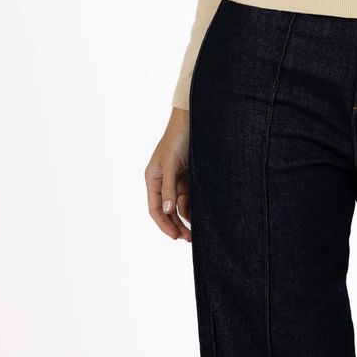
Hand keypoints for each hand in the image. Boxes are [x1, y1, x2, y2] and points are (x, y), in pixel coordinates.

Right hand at [145, 109, 191, 241]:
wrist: (195, 119)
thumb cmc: (179, 138)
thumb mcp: (171, 164)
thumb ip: (169, 188)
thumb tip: (167, 211)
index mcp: (153, 178)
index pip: (155, 208)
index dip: (164, 224)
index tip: (175, 236)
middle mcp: (164, 181)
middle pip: (169, 210)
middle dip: (178, 224)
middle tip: (191, 238)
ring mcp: (177, 179)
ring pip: (181, 204)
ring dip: (189, 215)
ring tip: (200, 226)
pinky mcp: (190, 175)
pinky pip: (192, 195)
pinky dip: (196, 203)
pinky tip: (204, 211)